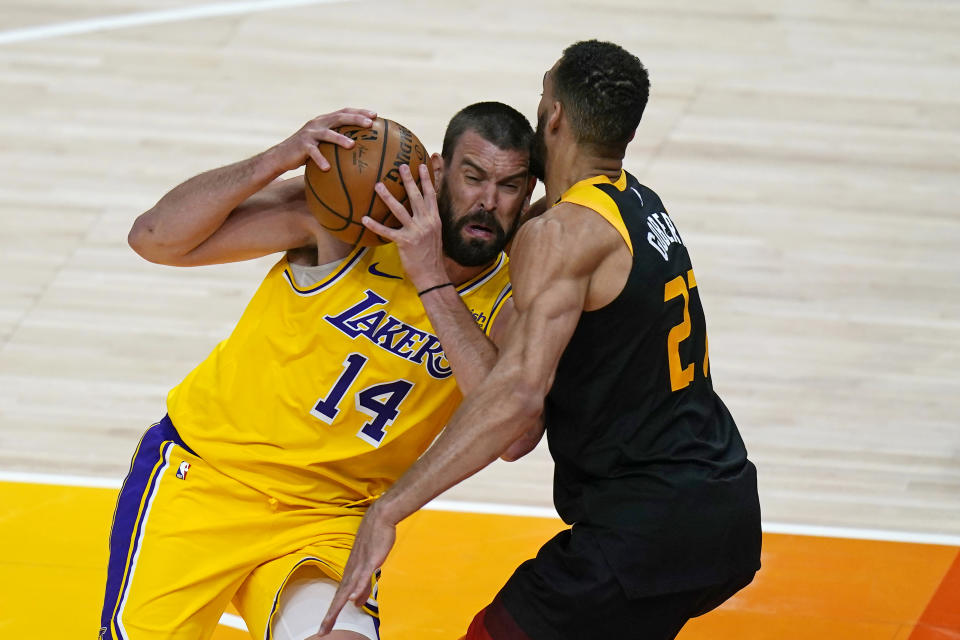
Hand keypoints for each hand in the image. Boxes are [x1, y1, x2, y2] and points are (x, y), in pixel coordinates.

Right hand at [269, 108, 377, 172]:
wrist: (282, 155)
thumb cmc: (308, 152)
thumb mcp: (323, 144)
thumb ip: (337, 143)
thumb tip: (361, 151)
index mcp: (325, 121)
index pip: (344, 112)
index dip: (360, 112)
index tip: (376, 115)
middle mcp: (318, 123)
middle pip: (339, 117)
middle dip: (355, 119)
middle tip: (370, 124)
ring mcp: (310, 133)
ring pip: (327, 133)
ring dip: (340, 138)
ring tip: (352, 145)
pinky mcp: (302, 145)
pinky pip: (313, 153)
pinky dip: (320, 159)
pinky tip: (328, 168)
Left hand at [311, 502, 396, 637]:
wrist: (379, 519)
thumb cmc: (373, 541)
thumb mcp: (368, 567)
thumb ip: (363, 586)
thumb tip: (355, 603)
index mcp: (351, 574)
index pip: (339, 597)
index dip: (331, 614)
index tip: (323, 629)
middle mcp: (351, 572)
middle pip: (339, 597)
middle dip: (330, 615)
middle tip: (322, 632)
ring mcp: (360, 566)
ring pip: (348, 589)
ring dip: (339, 605)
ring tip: (330, 620)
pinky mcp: (370, 560)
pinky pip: (363, 577)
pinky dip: (357, 588)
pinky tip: (352, 598)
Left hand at [364, 163, 446, 289]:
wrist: (433, 275)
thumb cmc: (431, 256)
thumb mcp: (434, 235)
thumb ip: (427, 221)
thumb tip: (418, 212)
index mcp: (434, 219)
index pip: (431, 195)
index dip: (427, 179)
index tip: (423, 165)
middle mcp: (426, 222)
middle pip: (416, 197)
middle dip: (409, 180)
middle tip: (401, 166)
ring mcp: (416, 231)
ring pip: (400, 210)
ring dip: (388, 196)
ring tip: (378, 185)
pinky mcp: (405, 242)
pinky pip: (387, 231)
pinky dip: (375, 225)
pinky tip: (364, 218)